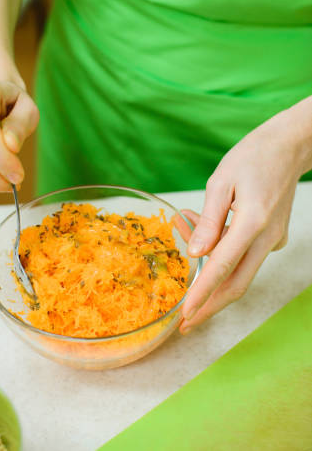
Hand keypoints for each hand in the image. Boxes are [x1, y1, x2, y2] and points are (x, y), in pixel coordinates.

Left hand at [179, 104, 311, 334]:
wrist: (288, 147)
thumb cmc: (252, 156)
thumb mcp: (221, 180)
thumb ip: (208, 219)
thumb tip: (196, 254)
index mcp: (253, 222)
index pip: (223, 267)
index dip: (203, 295)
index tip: (186, 316)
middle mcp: (267, 238)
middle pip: (237, 284)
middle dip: (210, 306)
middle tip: (186, 323)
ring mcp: (273, 240)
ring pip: (240, 271)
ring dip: (210, 270)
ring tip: (183, 233)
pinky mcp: (273, 237)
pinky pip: (245, 254)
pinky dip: (221, 252)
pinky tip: (202, 229)